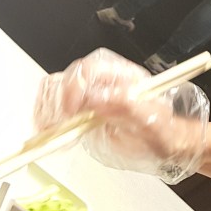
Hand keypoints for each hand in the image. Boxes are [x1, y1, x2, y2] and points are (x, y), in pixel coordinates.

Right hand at [34, 48, 208, 183]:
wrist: (165, 140)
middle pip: (66, 78)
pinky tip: (49, 131)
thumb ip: (126, 106)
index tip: (71, 113)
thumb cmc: (162, 130)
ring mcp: (89, 91)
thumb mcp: (152, 121)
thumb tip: (96, 99)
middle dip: (57, 103)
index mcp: (122, 75)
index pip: (88, 69)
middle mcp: (103, 79)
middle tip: (57, 128)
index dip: (74, 89)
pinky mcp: (79, 106)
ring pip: (54, 88)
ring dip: (47, 110)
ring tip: (51, 132)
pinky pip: (53, 102)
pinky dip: (46, 116)